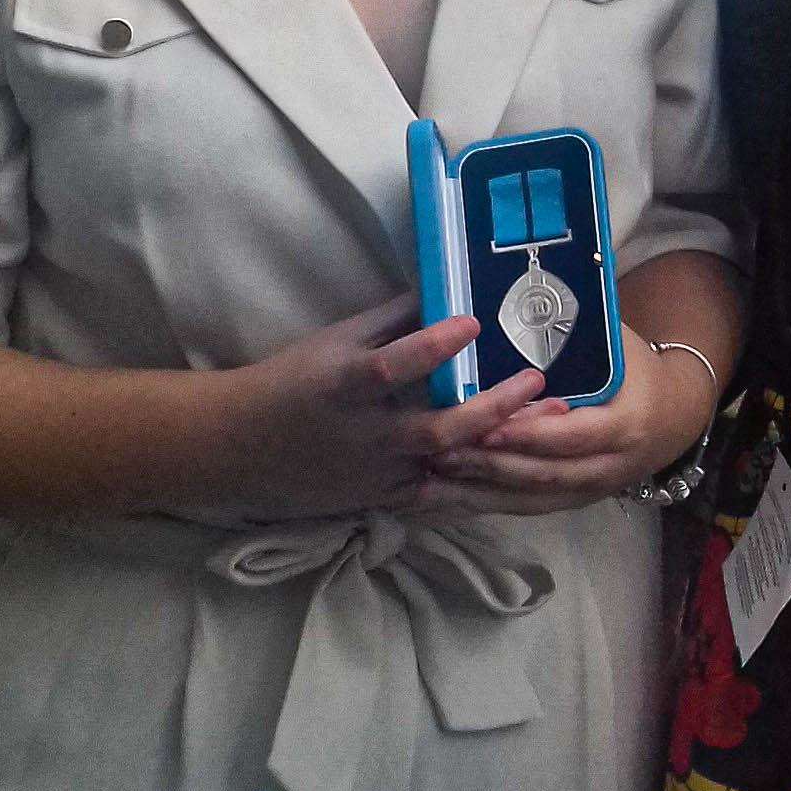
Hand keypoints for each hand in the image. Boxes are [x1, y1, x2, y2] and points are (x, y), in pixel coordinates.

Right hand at [222, 293, 544, 516]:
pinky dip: (481, 480)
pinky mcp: (385, 501)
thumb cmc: (293, 380)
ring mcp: (377, 476)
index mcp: (344, 385)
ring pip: (448, 469)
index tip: (473, 321)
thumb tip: (447, 289)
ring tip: (549, 421)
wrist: (241, 447)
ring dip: (501, 448)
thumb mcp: (336, 340)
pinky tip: (523, 463)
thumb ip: (392, 319)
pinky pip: (441, 493)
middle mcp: (364, 436)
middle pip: (435, 430)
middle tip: (538, 380)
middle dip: (492, 408)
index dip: (433, 346)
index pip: (392, 366)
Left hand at [416, 326, 715, 515]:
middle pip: (545, 475)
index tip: (485, 425)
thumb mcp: (618, 346)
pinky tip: (445, 498)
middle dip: (490, 465)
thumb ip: (576, 334)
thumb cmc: (637, 369)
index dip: (529, 433)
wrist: (674, 414)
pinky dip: (485, 504)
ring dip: (479, 491)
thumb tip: (517, 296)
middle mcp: (612, 467)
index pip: (574, 435)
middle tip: (439, 450)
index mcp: (627, 424)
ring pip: (530, 499)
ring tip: (429, 478)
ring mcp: (592, 492)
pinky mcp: (573, 503)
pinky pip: (526, 509)